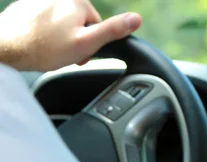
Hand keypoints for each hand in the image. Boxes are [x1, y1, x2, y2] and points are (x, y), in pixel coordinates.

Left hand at [0, 0, 141, 70]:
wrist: (6, 47)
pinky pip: (42, 23)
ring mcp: (40, 0)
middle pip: (77, 23)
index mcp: (77, 1)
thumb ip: (112, 30)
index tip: (79, 53)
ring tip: (48, 50)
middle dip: (73, 39)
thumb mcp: (87, 43)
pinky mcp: (25, 6)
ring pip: (59, 23)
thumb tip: (136, 19)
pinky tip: (36, 44)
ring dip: (57, 38)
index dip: (90, 43)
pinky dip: (42, 34)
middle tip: (63, 54)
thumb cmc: (45, 48)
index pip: (95, 24)